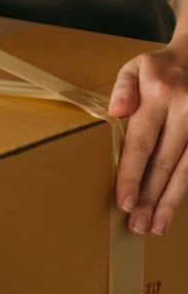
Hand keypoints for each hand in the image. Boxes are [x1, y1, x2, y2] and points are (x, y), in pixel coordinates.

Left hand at [107, 40, 187, 235]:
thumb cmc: (159, 68)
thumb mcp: (135, 66)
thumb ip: (122, 88)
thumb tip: (113, 113)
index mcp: (160, 95)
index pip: (142, 141)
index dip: (132, 174)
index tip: (123, 201)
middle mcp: (187, 112)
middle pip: (166, 163)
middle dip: (150, 197)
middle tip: (137, 225)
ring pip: (187, 172)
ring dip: (171, 202)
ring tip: (156, 227)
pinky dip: (184, 190)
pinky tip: (173, 208)